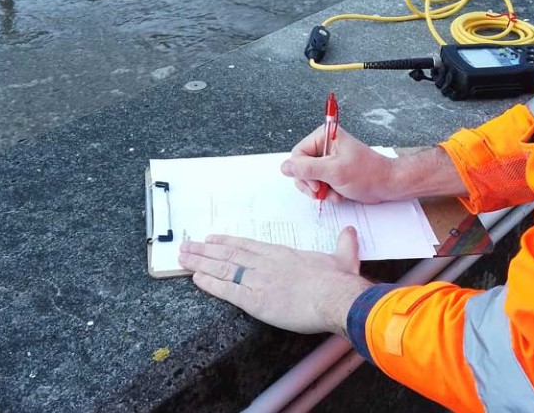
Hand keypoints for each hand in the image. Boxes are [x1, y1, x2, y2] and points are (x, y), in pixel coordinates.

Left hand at [178, 227, 371, 334]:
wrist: (335, 296)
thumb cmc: (339, 281)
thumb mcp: (342, 259)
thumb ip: (343, 246)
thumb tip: (349, 234)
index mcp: (282, 255)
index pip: (248, 246)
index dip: (227, 242)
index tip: (211, 239)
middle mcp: (265, 264)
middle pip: (229, 255)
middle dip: (205, 251)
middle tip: (187, 246)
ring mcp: (258, 280)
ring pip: (223, 269)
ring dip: (201, 263)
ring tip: (183, 258)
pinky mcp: (255, 300)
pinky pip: (226, 290)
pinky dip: (210, 283)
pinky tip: (196, 278)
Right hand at [280, 125, 394, 203]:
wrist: (388, 185)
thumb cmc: (368, 174)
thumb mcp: (334, 171)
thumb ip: (307, 169)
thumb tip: (285, 167)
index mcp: (324, 137)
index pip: (297, 154)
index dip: (302, 171)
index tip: (316, 184)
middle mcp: (324, 146)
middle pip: (301, 167)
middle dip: (311, 183)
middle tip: (322, 191)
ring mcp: (328, 160)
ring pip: (308, 178)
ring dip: (319, 191)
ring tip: (333, 194)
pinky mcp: (332, 172)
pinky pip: (318, 184)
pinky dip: (326, 193)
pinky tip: (337, 195)